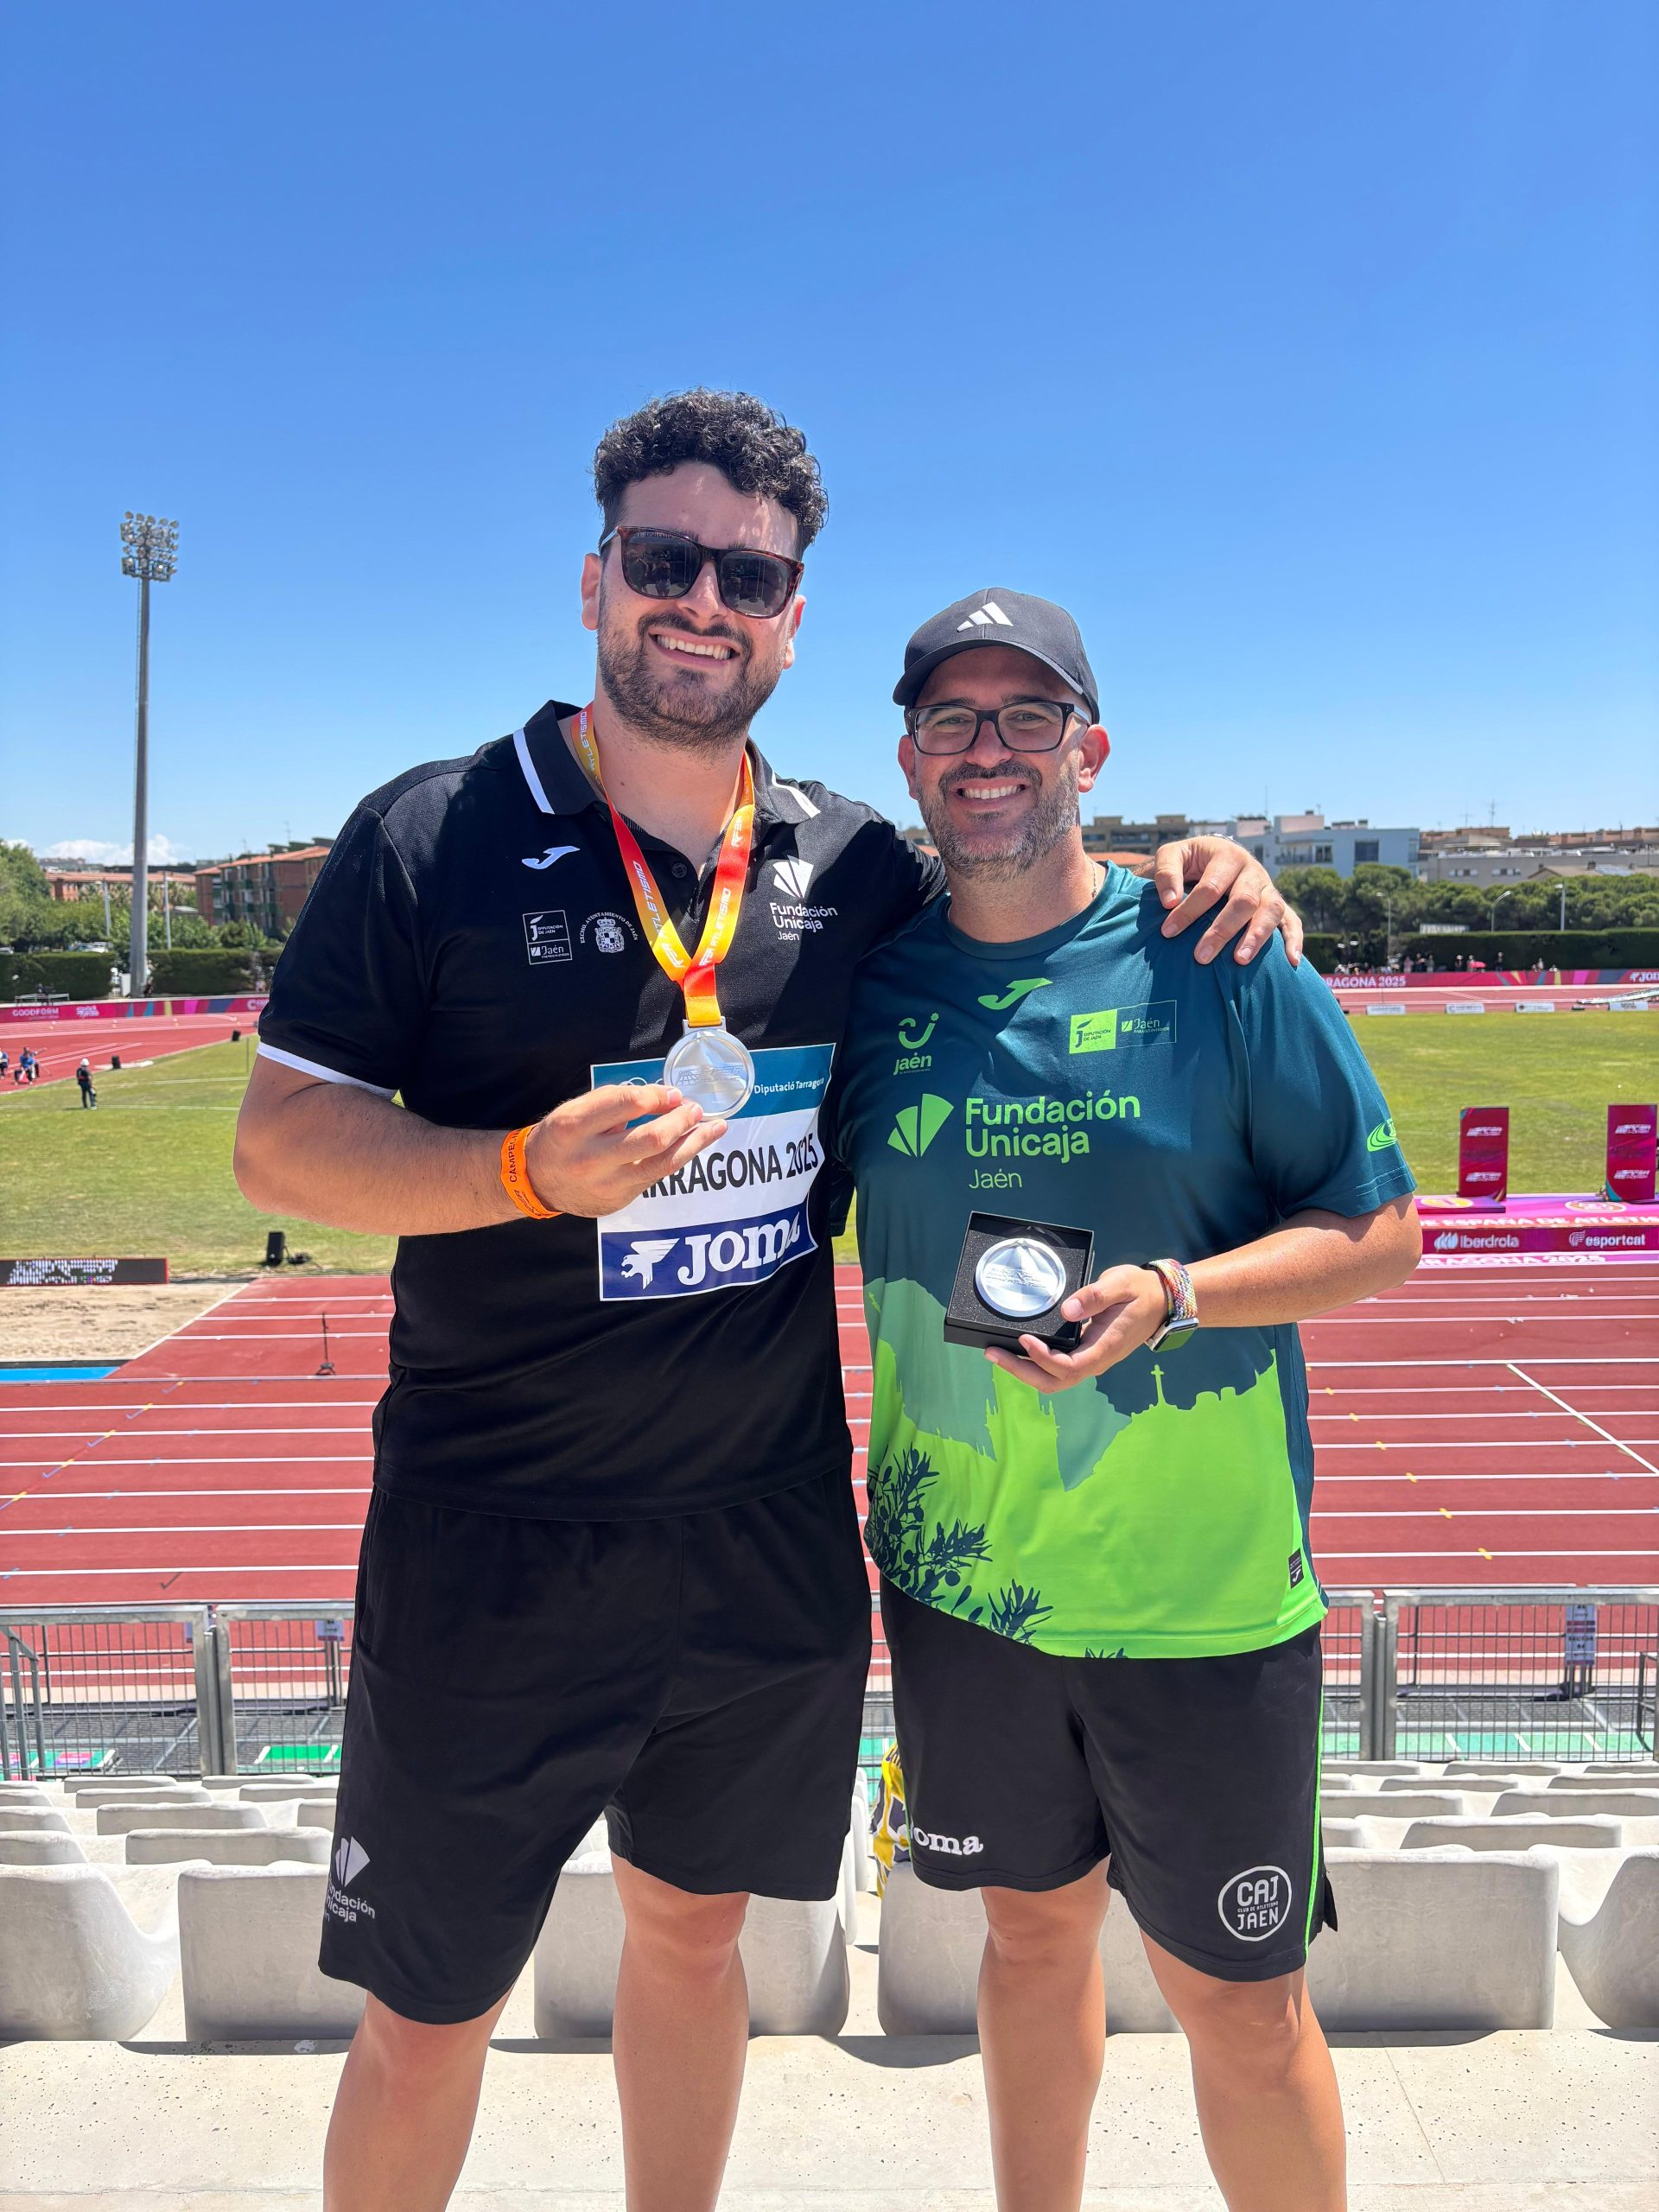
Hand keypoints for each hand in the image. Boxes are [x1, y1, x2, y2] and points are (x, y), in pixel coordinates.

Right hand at [523, 1082, 724, 1216]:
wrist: (537, 1181)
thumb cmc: (562, 1136)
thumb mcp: (575, 1110)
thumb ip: (615, 1101)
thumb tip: (664, 1097)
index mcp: (573, 1127)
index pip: (625, 1104)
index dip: (656, 1096)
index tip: (673, 1093)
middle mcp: (589, 1159)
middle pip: (650, 1139)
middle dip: (681, 1121)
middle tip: (697, 1109)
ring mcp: (605, 1184)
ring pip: (662, 1164)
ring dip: (694, 1144)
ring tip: (715, 1128)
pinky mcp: (618, 1201)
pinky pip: (656, 1177)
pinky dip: (677, 1158)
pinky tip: (692, 1146)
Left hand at [984, 1263, 1165, 1393]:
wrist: (1161, 1301)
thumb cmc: (1141, 1291)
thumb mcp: (1121, 1284)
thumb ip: (1095, 1296)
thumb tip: (1066, 1310)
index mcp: (1104, 1346)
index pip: (1068, 1366)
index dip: (1042, 1358)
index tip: (1024, 1339)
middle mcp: (1096, 1360)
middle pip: (1055, 1381)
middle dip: (1021, 1371)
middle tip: (992, 1353)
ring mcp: (1091, 1359)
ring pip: (1054, 1378)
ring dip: (1025, 1370)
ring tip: (996, 1353)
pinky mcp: (1086, 1353)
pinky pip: (1058, 1367)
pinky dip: (1035, 1363)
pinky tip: (1017, 1350)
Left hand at [1151, 838, 1302, 966]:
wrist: (1215, 856)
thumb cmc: (1191, 861)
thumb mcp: (1174, 855)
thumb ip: (1166, 872)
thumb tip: (1169, 901)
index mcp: (1228, 856)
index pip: (1210, 887)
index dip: (1189, 910)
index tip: (1168, 932)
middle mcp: (1252, 872)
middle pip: (1244, 900)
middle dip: (1222, 930)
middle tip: (1201, 957)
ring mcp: (1268, 888)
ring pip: (1271, 910)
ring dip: (1256, 936)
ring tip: (1240, 960)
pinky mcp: (1277, 904)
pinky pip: (1292, 920)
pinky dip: (1294, 940)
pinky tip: (1292, 961)